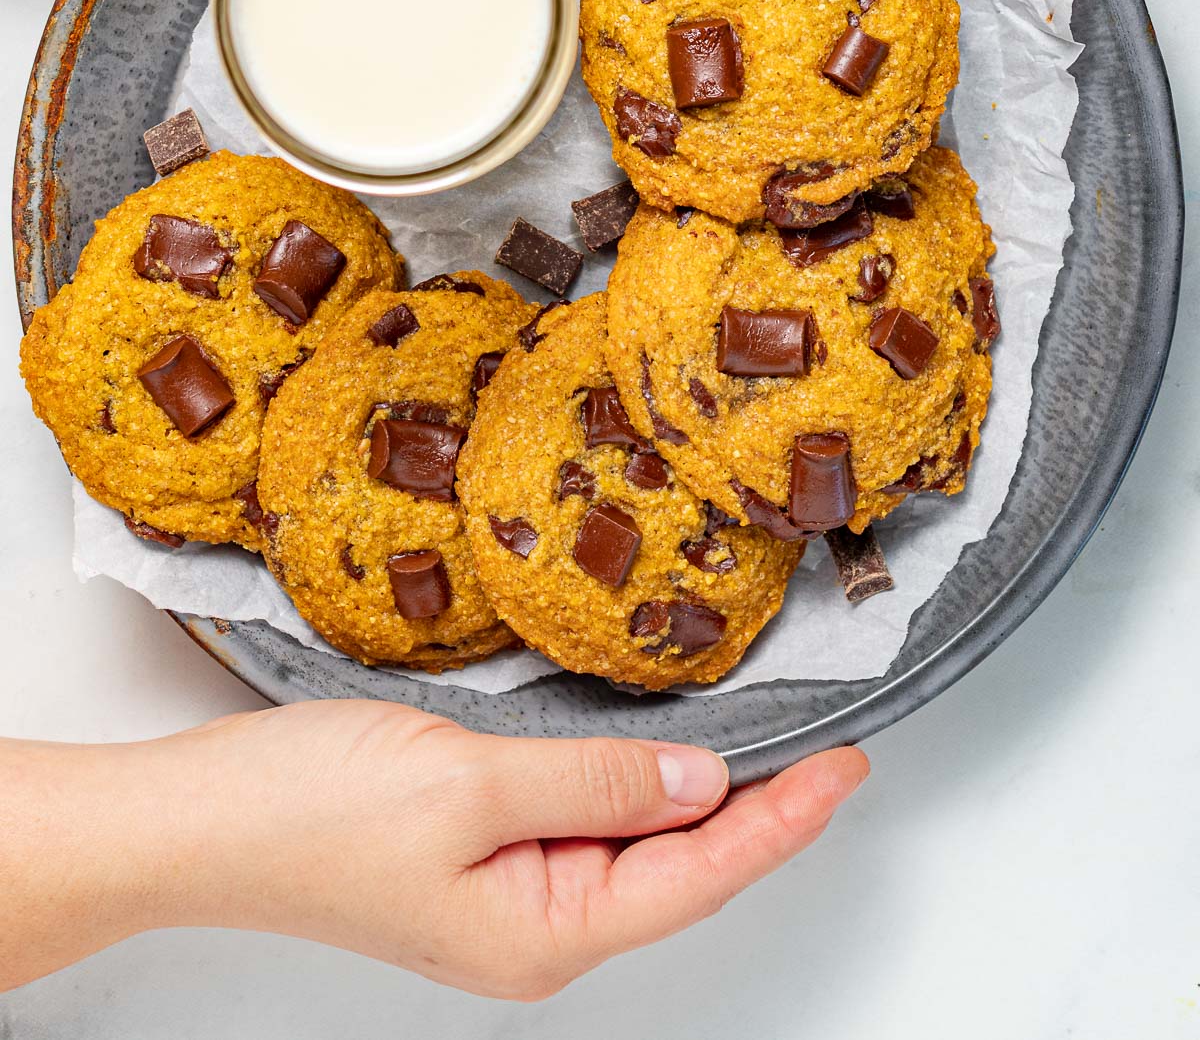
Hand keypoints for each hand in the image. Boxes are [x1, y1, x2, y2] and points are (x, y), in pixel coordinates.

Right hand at [0, 701, 866, 996]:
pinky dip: (635, 785)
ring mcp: (504, 894)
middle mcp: (536, 926)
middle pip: (680, 868)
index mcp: (546, 932)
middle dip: (758, 810)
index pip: (701, 874)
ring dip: (699, 794)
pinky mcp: (476, 854)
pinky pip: (583, 822)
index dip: (784, 819)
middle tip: (828, 743)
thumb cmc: (311, 813)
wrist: (199, 820)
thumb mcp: (471, 788)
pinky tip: (655, 754)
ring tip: (768, 744)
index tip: (848, 766)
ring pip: (634, 842)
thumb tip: (702, 782)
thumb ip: (598, 786)